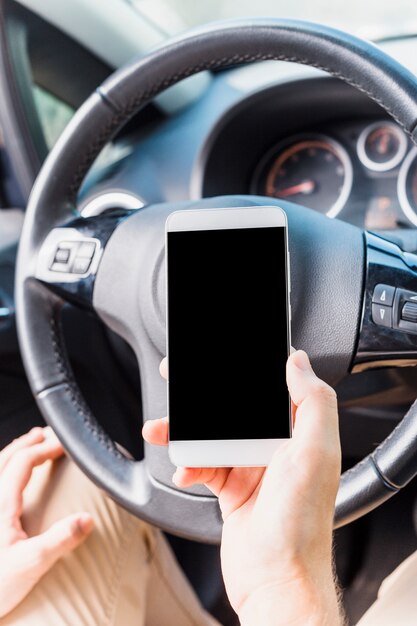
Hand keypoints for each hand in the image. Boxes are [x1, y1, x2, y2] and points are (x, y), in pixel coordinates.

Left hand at [0, 427, 93, 617]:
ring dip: (11, 454)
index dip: (45, 449)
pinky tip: (7, 483)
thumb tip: (86, 519)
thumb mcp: (30, 565)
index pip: (23, 462)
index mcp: (0, 505)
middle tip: (44, 436)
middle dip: (26, 444)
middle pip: (4, 459)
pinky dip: (1, 472)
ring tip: (26, 449)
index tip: (63, 446)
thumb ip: (60, 540)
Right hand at [143, 350, 342, 625]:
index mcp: (298, 433)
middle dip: (205, 396)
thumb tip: (299, 362)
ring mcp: (251, 468)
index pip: (272, 389)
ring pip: (212, 435)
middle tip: (179, 379)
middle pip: (234, 408)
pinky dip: (188, 466)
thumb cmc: (301, 523)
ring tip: (161, 428)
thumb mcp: (315, 453)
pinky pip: (203, 466)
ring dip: (184, 431)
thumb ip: (313, 402)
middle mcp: (276, 447)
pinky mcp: (231, 489)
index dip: (250, 370)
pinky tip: (183, 471)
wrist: (276, 580)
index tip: (224, 355)